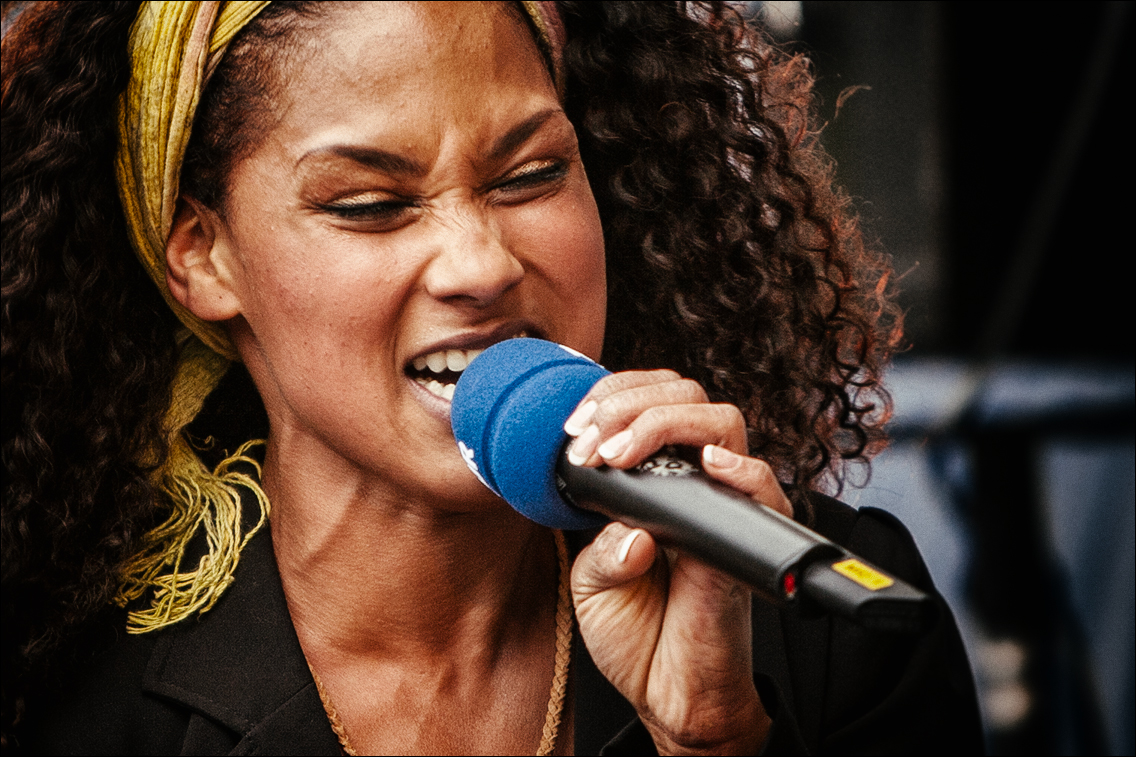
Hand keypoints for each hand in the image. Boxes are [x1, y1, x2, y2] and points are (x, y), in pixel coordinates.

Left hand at [564, 370, 792, 754]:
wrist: (668, 693)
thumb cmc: (635, 634)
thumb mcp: (592, 584)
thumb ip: (599, 547)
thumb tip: (629, 528)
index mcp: (654, 480)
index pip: (647, 401)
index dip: (611, 397)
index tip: (574, 427)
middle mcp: (692, 483)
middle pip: (685, 395)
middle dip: (630, 400)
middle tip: (591, 439)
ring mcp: (722, 507)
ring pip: (722, 423)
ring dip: (665, 422)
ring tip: (621, 453)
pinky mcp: (747, 540)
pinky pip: (764, 489)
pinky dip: (740, 470)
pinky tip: (707, 465)